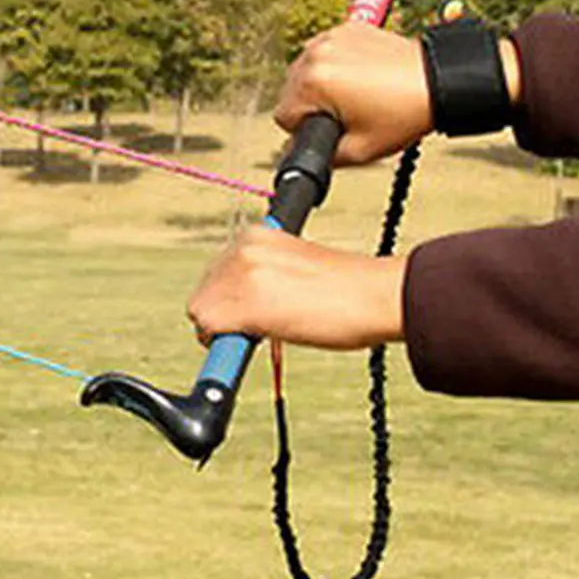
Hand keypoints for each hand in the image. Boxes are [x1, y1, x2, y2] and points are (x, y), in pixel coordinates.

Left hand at [186, 225, 405, 350]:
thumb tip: (240, 304)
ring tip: (264, 332)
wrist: (377, 295)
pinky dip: (223, 344)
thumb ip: (263, 276)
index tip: (246, 312)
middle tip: (259, 328)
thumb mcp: (294, 267)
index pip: (216, 273)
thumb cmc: (348, 289)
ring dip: (224, 329)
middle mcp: (243, 248)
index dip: (228, 298)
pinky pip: (207, 329)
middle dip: (223, 313)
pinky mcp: (246, 302)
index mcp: (256, 234)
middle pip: (204, 291)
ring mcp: (242, 273)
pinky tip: (255, 341)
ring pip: (201, 311)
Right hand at [275, 22, 432, 165]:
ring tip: (355, 94)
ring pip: (304, 70)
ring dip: (320, 84)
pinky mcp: (346, 29)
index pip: (284, 116)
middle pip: (290, 91)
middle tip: (348, 113)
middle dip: (312, 105)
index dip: (306, 130)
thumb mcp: (359, 150)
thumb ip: (321, 158)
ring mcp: (330, 37)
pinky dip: (333, 64)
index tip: (332, 127)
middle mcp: (315, 54)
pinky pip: (323, 52)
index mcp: (313, 82)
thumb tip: (296, 155)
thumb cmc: (404, 113)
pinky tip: (359, 76)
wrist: (440, 81)